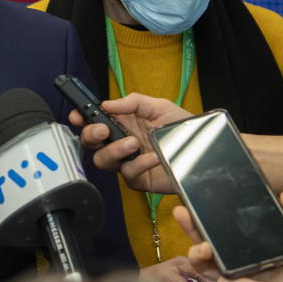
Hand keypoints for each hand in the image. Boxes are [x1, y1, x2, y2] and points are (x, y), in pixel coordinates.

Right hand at [71, 93, 190, 192]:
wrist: (205, 151)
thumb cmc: (183, 128)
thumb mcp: (159, 106)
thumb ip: (133, 102)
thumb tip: (107, 104)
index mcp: (122, 124)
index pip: (94, 121)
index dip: (81, 118)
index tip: (78, 115)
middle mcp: (121, 143)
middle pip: (91, 143)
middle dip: (91, 135)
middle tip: (102, 130)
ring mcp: (128, 162)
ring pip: (103, 161)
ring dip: (113, 150)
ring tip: (133, 143)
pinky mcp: (139, 179)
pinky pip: (128, 173)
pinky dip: (139, 164)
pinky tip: (152, 156)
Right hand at [175, 189, 282, 281]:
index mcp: (254, 246)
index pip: (226, 227)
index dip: (208, 215)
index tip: (196, 200)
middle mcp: (240, 261)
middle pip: (205, 242)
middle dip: (190, 227)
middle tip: (182, 214)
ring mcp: (237, 280)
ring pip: (204, 266)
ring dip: (198, 255)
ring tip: (205, 250)